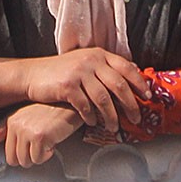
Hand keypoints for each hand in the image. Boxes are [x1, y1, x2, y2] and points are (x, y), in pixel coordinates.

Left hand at [0, 104, 83, 170]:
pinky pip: (38, 159)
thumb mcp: (32, 116)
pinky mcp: (38, 136)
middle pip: (12, 158)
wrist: (72, 102)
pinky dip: (47, 155)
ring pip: (25, 161)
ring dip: (38, 157)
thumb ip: (20, 132)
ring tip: (47, 141)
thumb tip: (15, 155)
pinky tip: (53, 142)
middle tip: (39, 146)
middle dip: (26, 157)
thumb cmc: (55, 110)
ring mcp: (26, 129)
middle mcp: (15, 124)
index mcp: (11, 119)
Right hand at [29, 47, 150, 129]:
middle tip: (136, 118)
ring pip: (104, 99)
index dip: (139, 83)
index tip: (147, 97)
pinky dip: (91, 117)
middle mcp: (91, 61)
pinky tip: (92, 123)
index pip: (126, 67)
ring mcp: (79, 73)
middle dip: (130, 105)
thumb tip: (132, 74)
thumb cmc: (62, 72)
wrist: (33, 75)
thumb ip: (105, 67)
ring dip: (111, 116)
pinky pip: (85, 106)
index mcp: (99, 54)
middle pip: (119, 85)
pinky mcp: (67, 86)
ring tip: (114, 127)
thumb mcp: (85, 63)